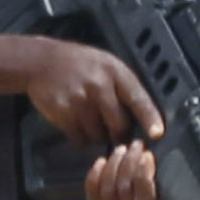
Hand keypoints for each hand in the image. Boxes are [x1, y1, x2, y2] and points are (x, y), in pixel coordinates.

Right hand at [18, 42, 162, 149]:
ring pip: (99, 136)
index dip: (149, 117)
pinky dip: (81, 139)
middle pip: (119, 125)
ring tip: (91, 121)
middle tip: (117, 132)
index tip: (157, 133)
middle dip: (120, 134)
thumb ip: (123, 87)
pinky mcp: (63, 113)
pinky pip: (80, 139)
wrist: (41, 61)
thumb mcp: (106, 64)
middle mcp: (99, 86)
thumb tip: (143, 117)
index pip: (137, 98)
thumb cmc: (79, 64)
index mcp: (115, 72)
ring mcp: (80, 100)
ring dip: (98, 136)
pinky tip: (77, 125)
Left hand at [83, 137, 176, 199]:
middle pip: (124, 191)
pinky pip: (93, 195)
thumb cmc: (171, 186)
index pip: (145, 199)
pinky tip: (102, 161)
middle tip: (136, 145)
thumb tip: (151, 155)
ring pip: (108, 191)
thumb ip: (167, 172)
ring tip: (122, 149)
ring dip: (114, 165)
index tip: (147, 154)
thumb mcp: (174, 182)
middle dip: (128, 163)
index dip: (143, 175)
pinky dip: (95, 176)